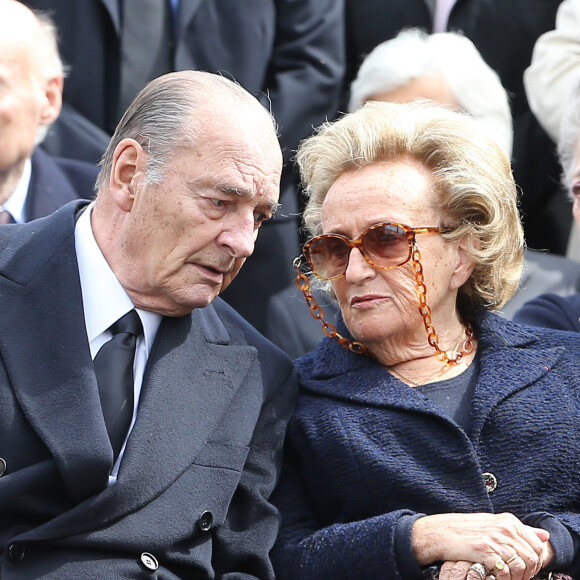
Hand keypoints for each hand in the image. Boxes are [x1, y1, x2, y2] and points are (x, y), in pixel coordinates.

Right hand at [412, 512, 552, 579]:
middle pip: (532, 557)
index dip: (534, 562)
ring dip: (517, 578)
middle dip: (528, 572)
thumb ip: (520, 530)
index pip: (537, 545)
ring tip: (506, 579)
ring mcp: (495, 538)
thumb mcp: (494, 525)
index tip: (524, 569)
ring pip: (522, 566)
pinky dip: (505, 579)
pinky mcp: (485, 550)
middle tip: (515, 577)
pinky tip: (495, 578)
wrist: (440, 532)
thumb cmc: (466, 531)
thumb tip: (545, 536)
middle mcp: (504, 527)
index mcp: (508, 520)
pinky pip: (507, 571)